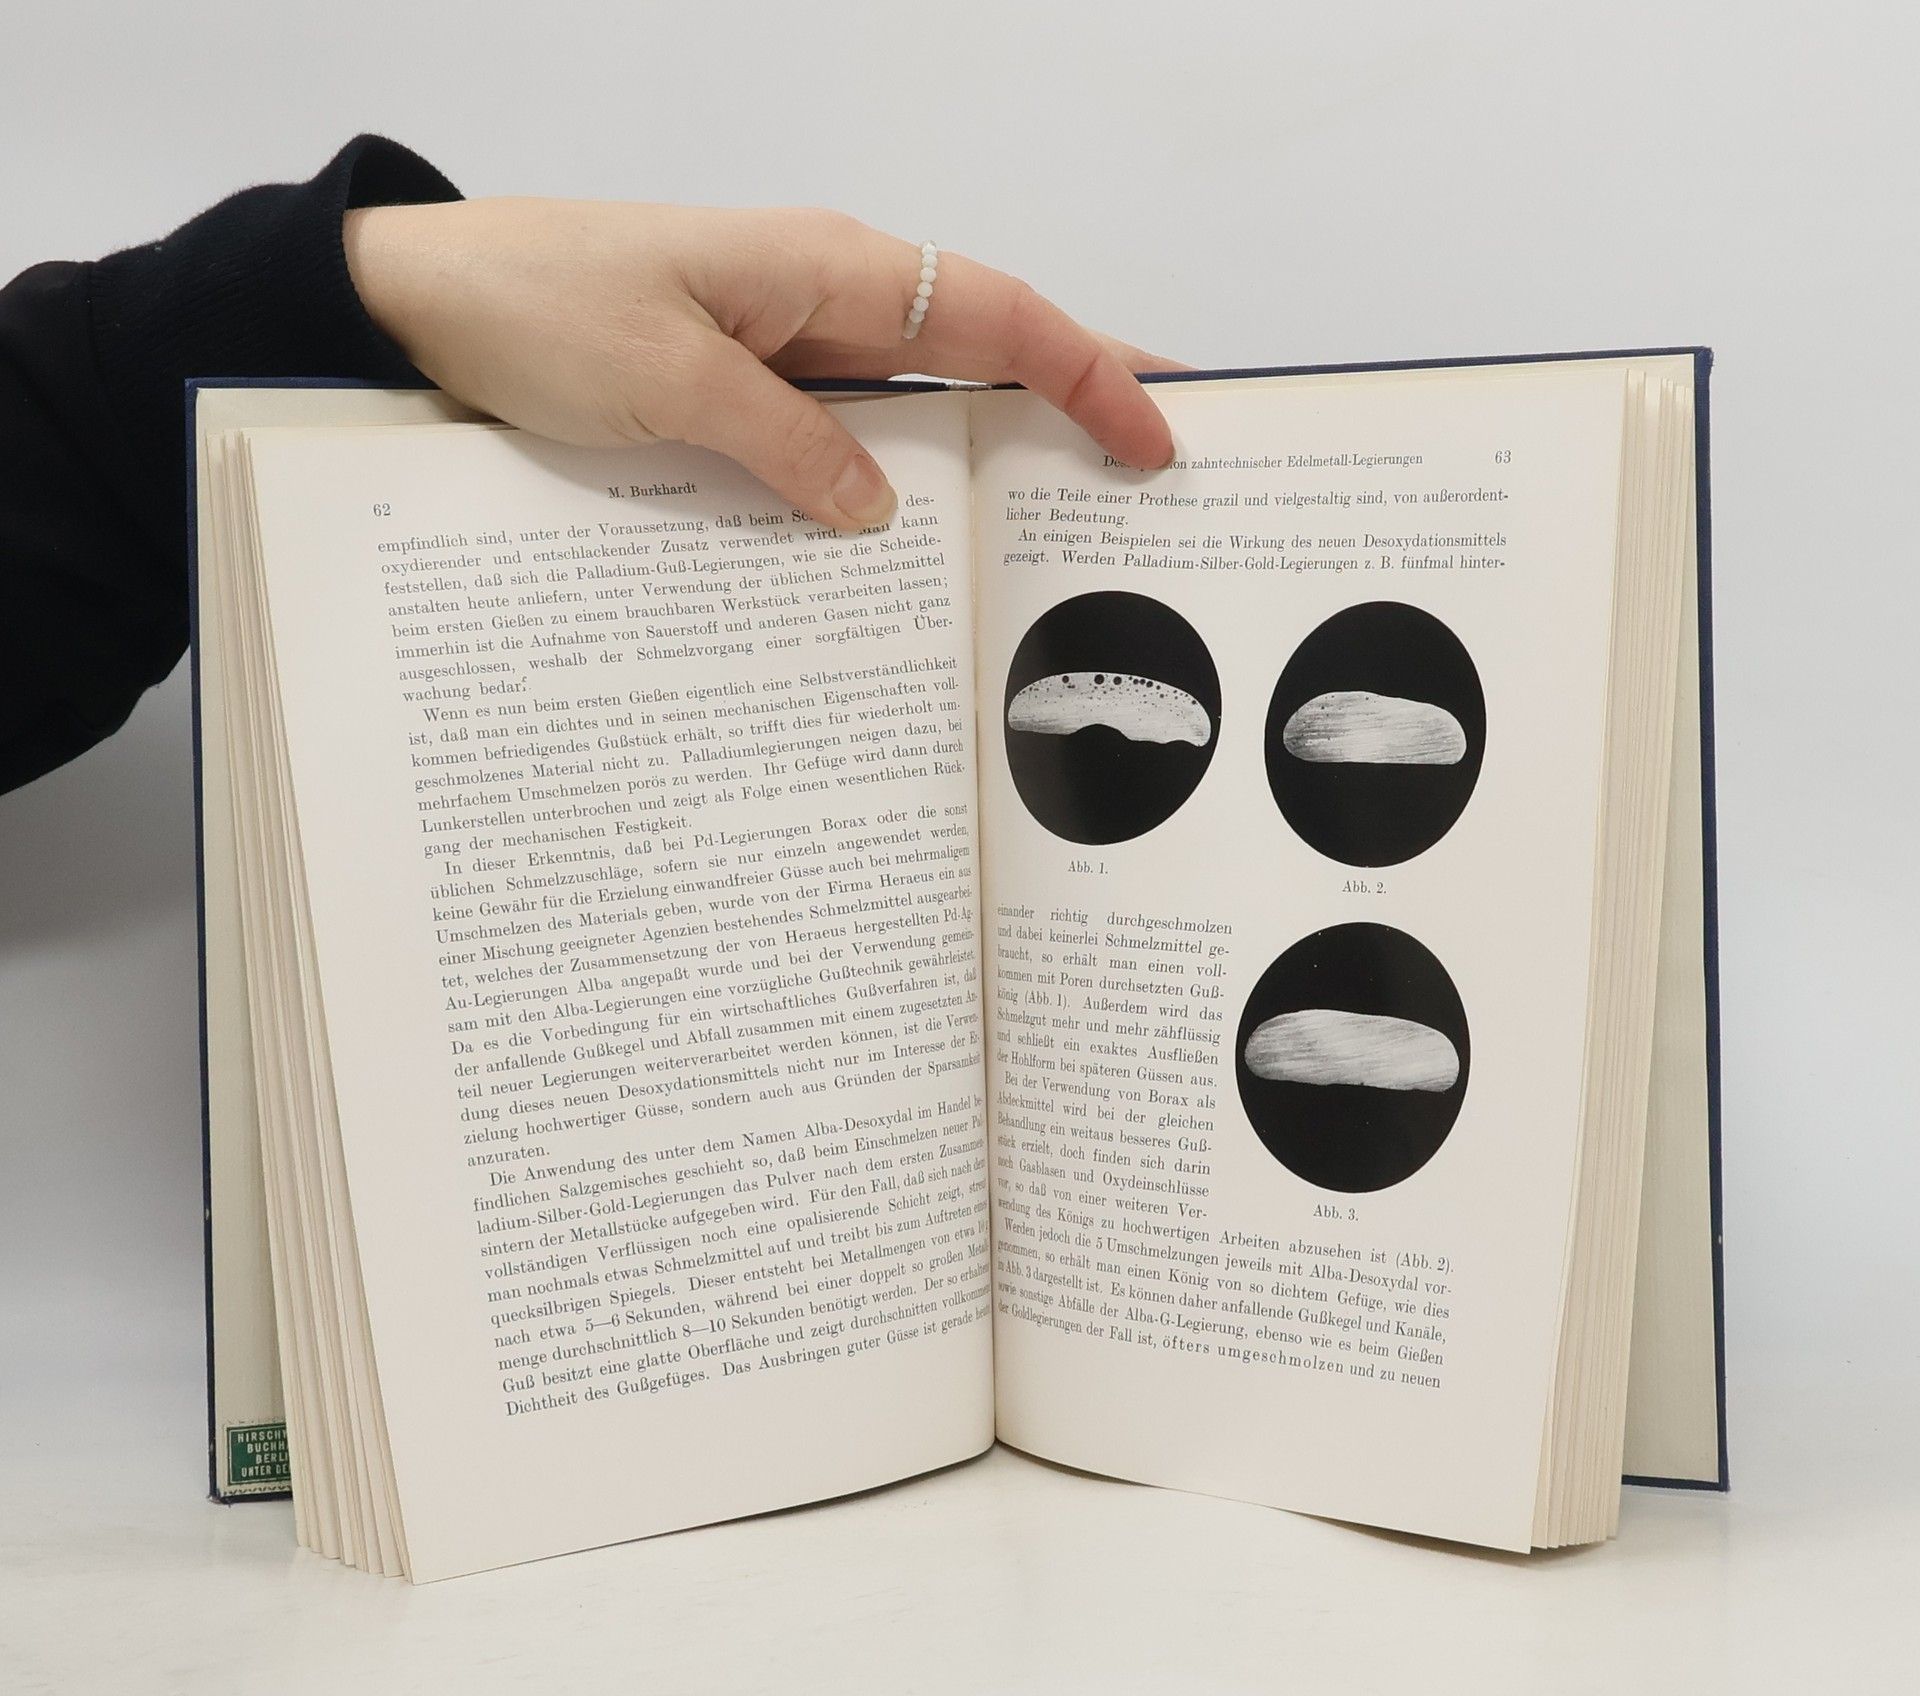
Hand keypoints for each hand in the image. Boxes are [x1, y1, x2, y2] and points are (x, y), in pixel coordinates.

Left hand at [343, 199, 1180, 531]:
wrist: (422, 299)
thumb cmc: (533, 304)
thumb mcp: (667, 383)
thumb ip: (786, 446)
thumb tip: (878, 512)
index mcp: (824, 265)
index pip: (996, 313)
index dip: (1089, 372)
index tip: (1156, 434)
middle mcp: (822, 298)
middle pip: (986, 347)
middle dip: (1080, 397)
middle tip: (1158, 463)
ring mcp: (788, 346)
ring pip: (925, 398)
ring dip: (996, 450)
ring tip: (1066, 519)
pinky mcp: (747, 391)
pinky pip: (850, 435)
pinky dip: (900, 480)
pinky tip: (920, 541)